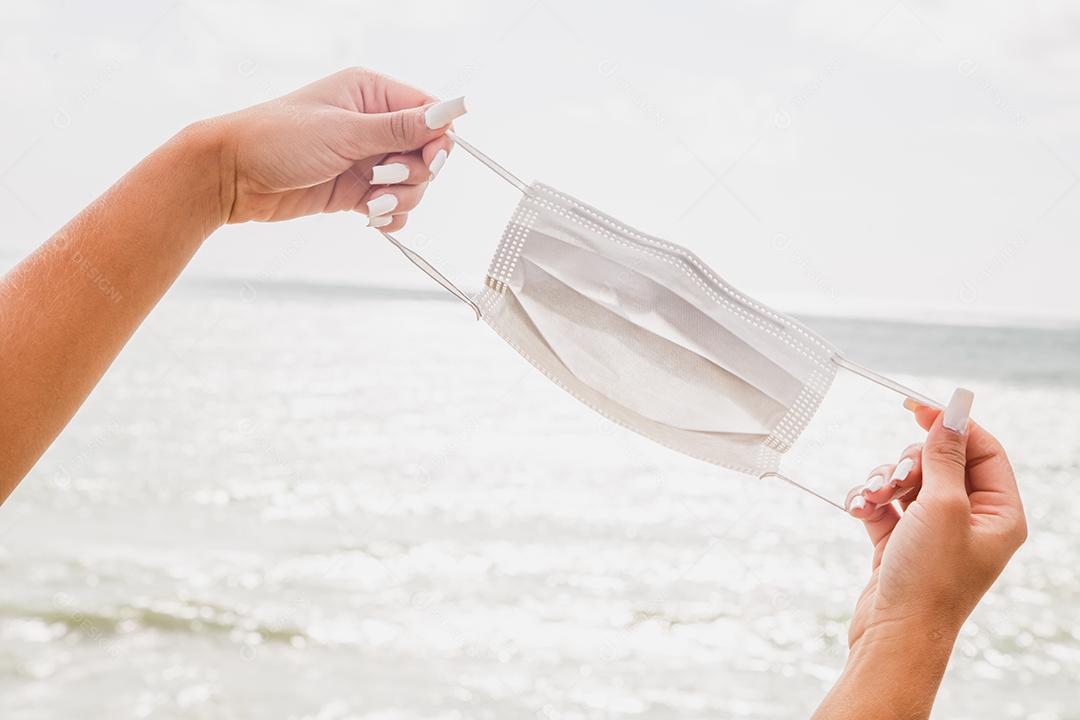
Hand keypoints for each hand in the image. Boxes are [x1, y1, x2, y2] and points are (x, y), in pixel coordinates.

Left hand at [208, 67, 465, 229]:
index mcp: (372, 94)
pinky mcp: (356, 188)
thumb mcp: (343, 132)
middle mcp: (373, 124)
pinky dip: (389, 215)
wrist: (232, 176)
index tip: (428, 162)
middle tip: (382, 180)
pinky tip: (369, 216)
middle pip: (426, 153)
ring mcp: (366, 158)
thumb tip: (450, 113)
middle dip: (414, 175)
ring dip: (400, 199)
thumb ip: (399, 128)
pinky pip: (393, 205)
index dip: (437, 141)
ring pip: (413, 184)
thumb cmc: (277, 139)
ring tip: (370, 204)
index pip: (429, 114)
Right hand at [844, 388, 1027, 647]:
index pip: (982, 449)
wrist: (894, 636)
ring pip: (906, 480)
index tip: (914, 408)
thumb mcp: (942, 506)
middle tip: (895, 478)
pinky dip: (869, 501)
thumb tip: (955, 410)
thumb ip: (945, 454)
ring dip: (882, 481)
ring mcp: (935, 533)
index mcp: (1000, 514)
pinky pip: (885, 504)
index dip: (951, 425)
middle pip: (939, 462)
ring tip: (872, 499)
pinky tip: (858, 510)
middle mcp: (971, 521)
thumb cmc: (929, 579)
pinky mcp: (902, 543)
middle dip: (907, 462)